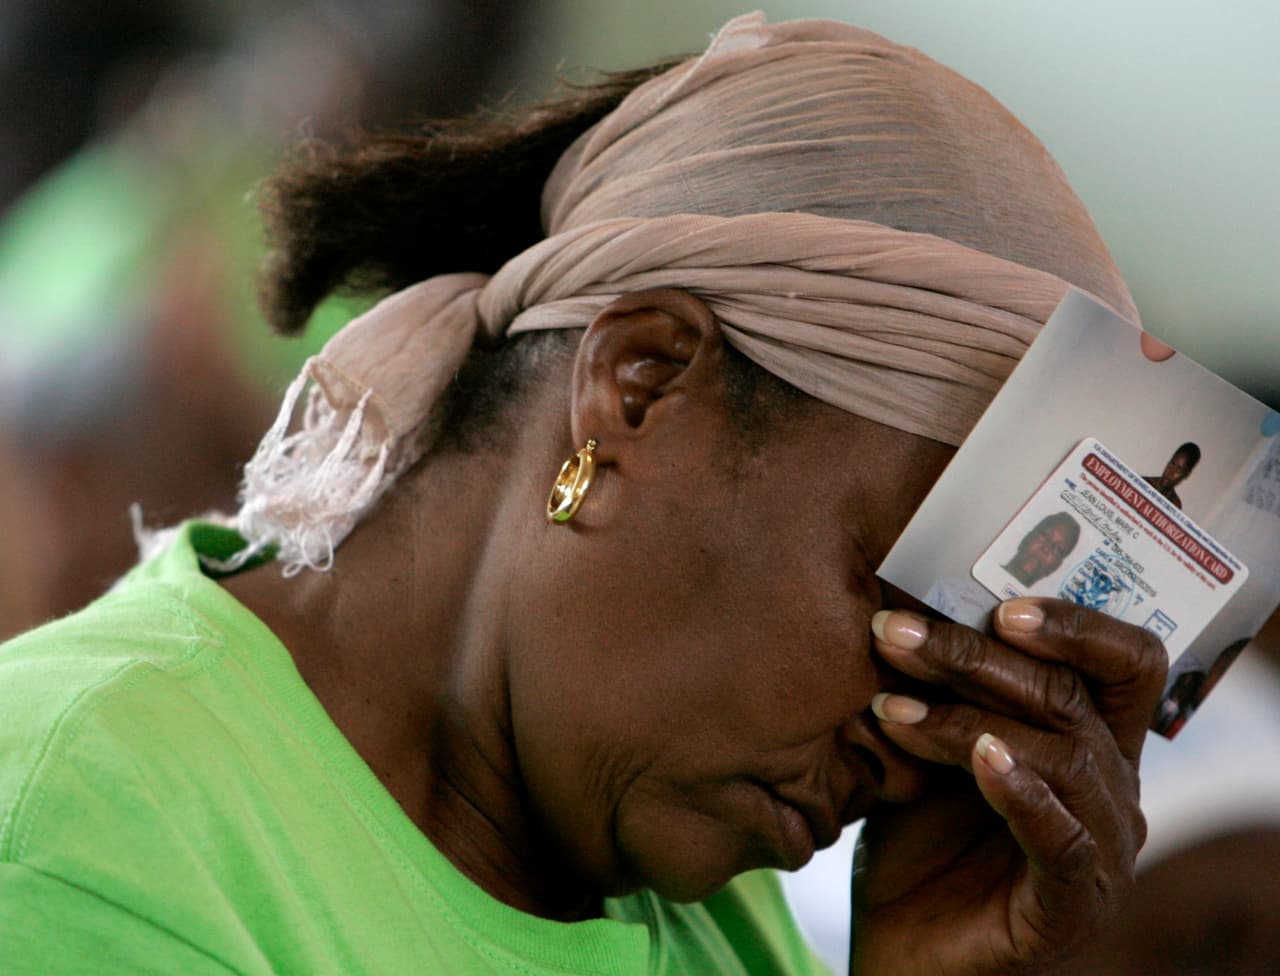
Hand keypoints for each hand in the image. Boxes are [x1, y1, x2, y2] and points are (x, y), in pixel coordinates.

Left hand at [851, 598, 1166, 974]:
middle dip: (977, 656)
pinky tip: (983, 760)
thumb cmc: (918, 837)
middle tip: (895, 635)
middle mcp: (1112, 787)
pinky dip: (1024, 793)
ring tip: (890, 708)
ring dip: (966, 719)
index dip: (1075, 624)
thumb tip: (897, 610)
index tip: (997, 605)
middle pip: (1071, 696)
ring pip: (1062, 755)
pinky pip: (1064, 841)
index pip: (1124, 662)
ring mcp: (1102, 848)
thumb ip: (935, 690)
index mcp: (1092, 739)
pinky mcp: (1073, 905)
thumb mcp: (926, 748)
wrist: (900, 947)